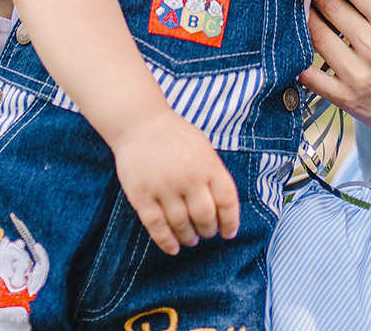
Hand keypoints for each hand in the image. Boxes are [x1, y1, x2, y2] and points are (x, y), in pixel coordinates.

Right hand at [110, 112, 240, 254]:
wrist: (140, 123)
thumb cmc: (175, 136)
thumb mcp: (204, 148)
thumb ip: (214, 174)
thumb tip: (223, 209)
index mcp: (208, 165)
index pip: (227, 201)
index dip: (231, 221)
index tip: (229, 233)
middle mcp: (189, 178)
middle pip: (205, 217)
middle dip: (208, 230)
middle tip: (206, 233)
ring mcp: (165, 188)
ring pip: (182, 224)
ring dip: (189, 237)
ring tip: (190, 239)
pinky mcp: (142, 196)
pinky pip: (157, 226)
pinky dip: (166, 241)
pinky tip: (173, 248)